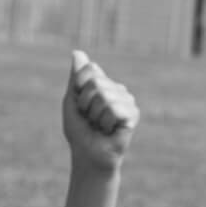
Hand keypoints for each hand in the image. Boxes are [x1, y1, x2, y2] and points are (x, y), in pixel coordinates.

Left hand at [62, 50, 139, 169]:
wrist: (88, 154)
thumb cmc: (79, 130)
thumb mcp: (72, 100)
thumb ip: (76, 77)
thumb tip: (77, 52)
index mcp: (103, 83)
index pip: (89, 70)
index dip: (78, 90)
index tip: (80, 106)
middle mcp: (117, 89)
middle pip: (96, 83)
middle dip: (86, 104)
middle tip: (90, 118)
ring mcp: (127, 100)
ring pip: (104, 96)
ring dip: (95, 115)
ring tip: (99, 125)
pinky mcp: (133, 114)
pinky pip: (114, 109)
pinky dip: (105, 122)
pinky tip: (109, 130)